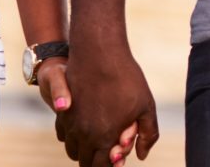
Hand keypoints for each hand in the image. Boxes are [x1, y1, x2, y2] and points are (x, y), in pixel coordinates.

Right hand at [53, 43, 157, 165]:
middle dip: (97, 161)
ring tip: (98, 141)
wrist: (99, 52)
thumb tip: (142, 156)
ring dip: (84, 150)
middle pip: (86, 163)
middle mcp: (85, 134)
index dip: (110, 166)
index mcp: (106, 137)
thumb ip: (147, 135)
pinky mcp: (62, 112)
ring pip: (73, 151)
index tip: (117, 158)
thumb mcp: (146, 106)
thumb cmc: (127, 79)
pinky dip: (73, 137)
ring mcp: (71, 124)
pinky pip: (64, 136)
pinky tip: (86, 128)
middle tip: (110, 150)